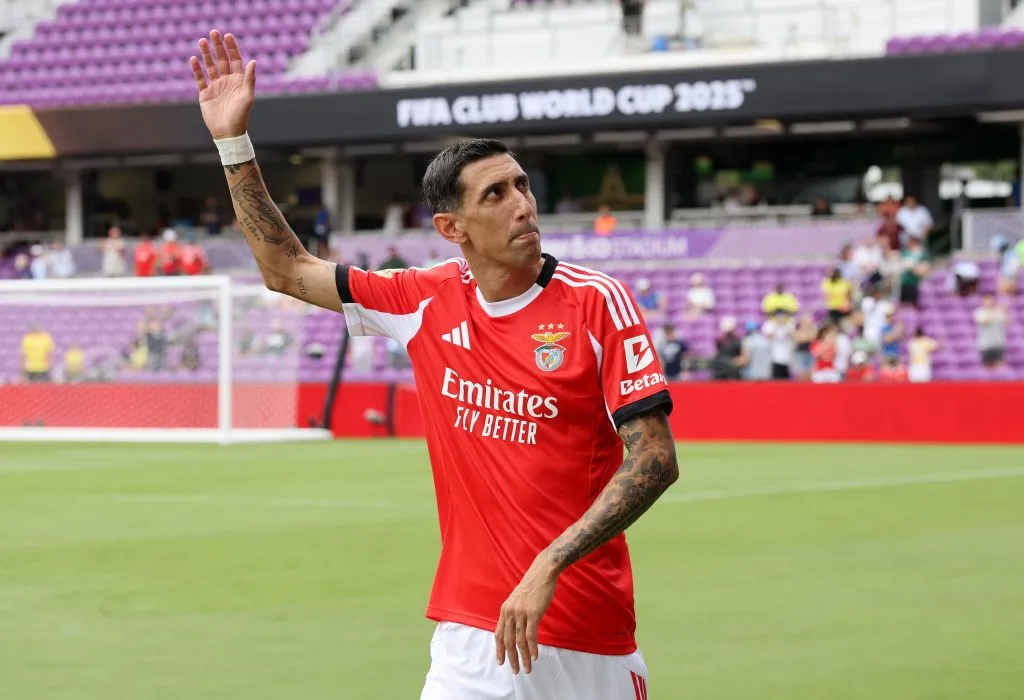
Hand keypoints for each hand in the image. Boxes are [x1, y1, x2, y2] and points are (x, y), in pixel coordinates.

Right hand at [190, 30, 255, 139]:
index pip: (235, 60)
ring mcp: (216, 87)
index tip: (227, 35)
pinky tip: (194, 59)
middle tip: (213, 32)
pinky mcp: (205, 94)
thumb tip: (253, 61)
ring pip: (210, 66)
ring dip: (206, 54)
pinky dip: (197, 69)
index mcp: (239, 81)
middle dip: (218, 46)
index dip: (232, 48)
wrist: (228, 133)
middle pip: (222, 60)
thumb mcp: (247, 97)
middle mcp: (227, 81)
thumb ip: (249, 79)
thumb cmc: (241, 116)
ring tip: (201, 41)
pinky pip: (200, 79)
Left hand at [494, 554, 557, 674]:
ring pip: (519, 641)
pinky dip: (533, 648)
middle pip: (508, 641)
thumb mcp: (518, 600)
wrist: (543, 572)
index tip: (501, 662)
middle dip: (511, 658)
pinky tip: (535, 656)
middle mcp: (510, 612)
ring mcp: (521, 613)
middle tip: (515, 671)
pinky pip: (531, 635)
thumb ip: (515, 613)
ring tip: (527, 668)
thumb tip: (515, 628)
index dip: (499, 650)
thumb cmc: (533, 586)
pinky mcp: (533, 613)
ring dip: (523, 657)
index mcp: (505, 609)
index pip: (498, 634)